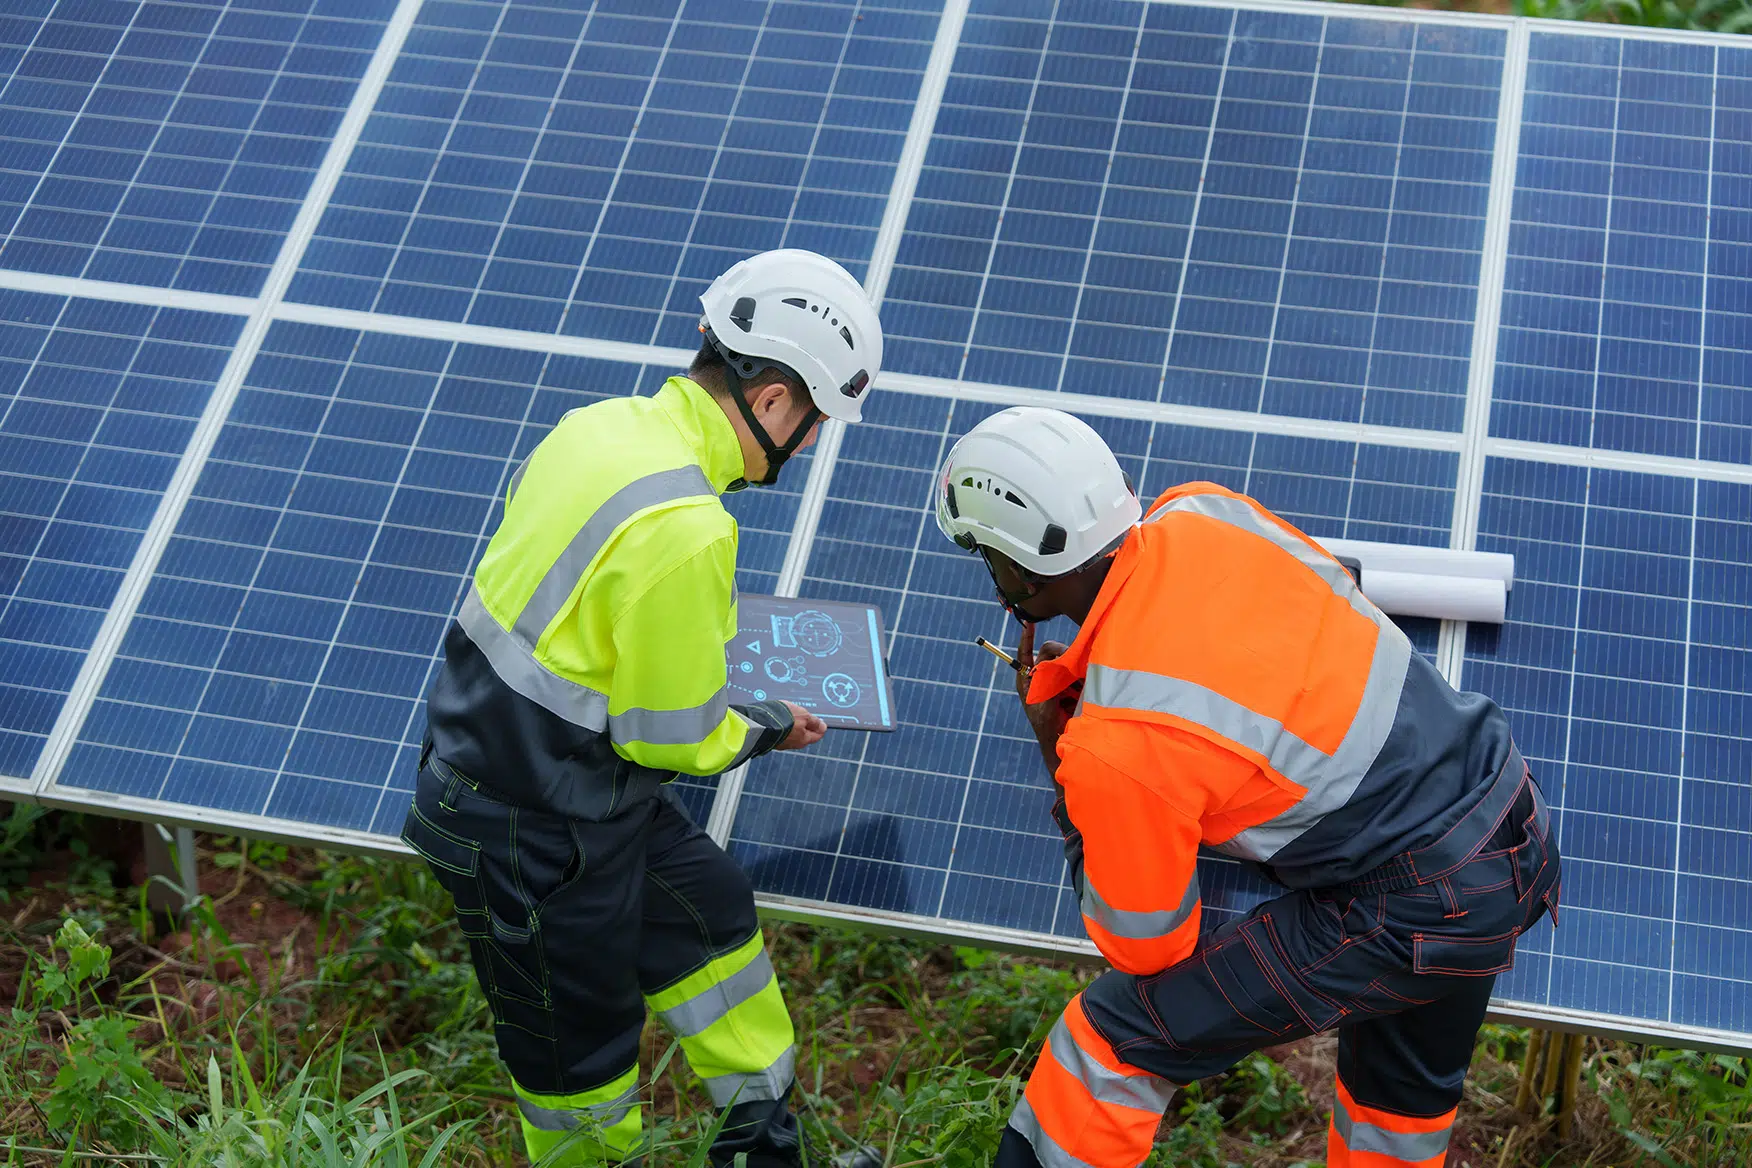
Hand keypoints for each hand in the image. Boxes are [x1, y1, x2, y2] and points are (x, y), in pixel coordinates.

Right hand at [775, 701, 826, 750]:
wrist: (759, 724)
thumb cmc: (783, 720)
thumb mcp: (804, 716)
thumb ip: (814, 722)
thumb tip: (823, 726)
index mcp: (804, 739)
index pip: (817, 735)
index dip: (819, 726)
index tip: (819, 720)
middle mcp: (794, 744)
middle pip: (804, 735)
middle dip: (805, 725)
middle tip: (803, 714)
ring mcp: (781, 743)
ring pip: (791, 734)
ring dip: (792, 725)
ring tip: (788, 714)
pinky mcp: (771, 739)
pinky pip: (781, 732)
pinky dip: (782, 726)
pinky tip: (778, 718)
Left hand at [1015, 624, 1074, 771]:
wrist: (1061, 741)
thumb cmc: (1047, 727)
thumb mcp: (1043, 704)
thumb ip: (1045, 683)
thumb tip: (1050, 662)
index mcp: (1027, 679)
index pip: (1024, 654)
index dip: (1027, 638)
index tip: (1029, 622)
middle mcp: (1040, 676)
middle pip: (1049, 653)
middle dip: (1059, 657)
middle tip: (1068, 668)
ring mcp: (1055, 679)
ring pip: (1064, 661)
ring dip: (1072, 670)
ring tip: (1077, 686)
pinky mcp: (1069, 684)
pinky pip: (1075, 671)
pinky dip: (1080, 677)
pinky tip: (1082, 689)